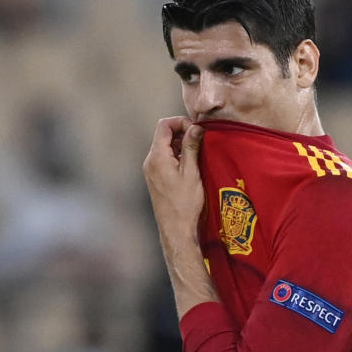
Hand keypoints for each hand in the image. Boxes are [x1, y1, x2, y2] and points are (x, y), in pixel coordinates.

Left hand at [143, 116, 217, 316]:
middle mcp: (150, 161)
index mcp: (157, 157)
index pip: (164, 125)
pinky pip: (164, 157)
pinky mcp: (155, 177)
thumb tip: (196, 127)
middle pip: (163, 134)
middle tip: (201, 140)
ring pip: (164, 146)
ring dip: (181, 144)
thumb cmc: (185, 203)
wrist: (175, 228)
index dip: (181, 122)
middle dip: (182, 132)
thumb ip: (192, 147)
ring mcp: (151, 170)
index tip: (197, 130)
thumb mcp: (192, 172)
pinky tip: (190, 164)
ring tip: (198, 152)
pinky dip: (177, 155)